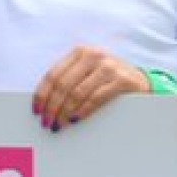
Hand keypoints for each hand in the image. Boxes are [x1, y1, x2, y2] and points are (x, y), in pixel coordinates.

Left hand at [33, 45, 151, 129]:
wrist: (139, 80)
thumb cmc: (106, 78)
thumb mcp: (87, 71)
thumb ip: (68, 79)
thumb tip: (44, 102)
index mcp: (80, 52)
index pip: (53, 74)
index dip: (42, 95)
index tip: (36, 111)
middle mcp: (93, 55)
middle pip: (63, 85)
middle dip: (52, 107)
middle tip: (47, 123)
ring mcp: (108, 66)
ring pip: (77, 93)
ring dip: (65, 112)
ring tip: (59, 124)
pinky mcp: (121, 80)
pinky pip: (95, 99)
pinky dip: (82, 111)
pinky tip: (75, 119)